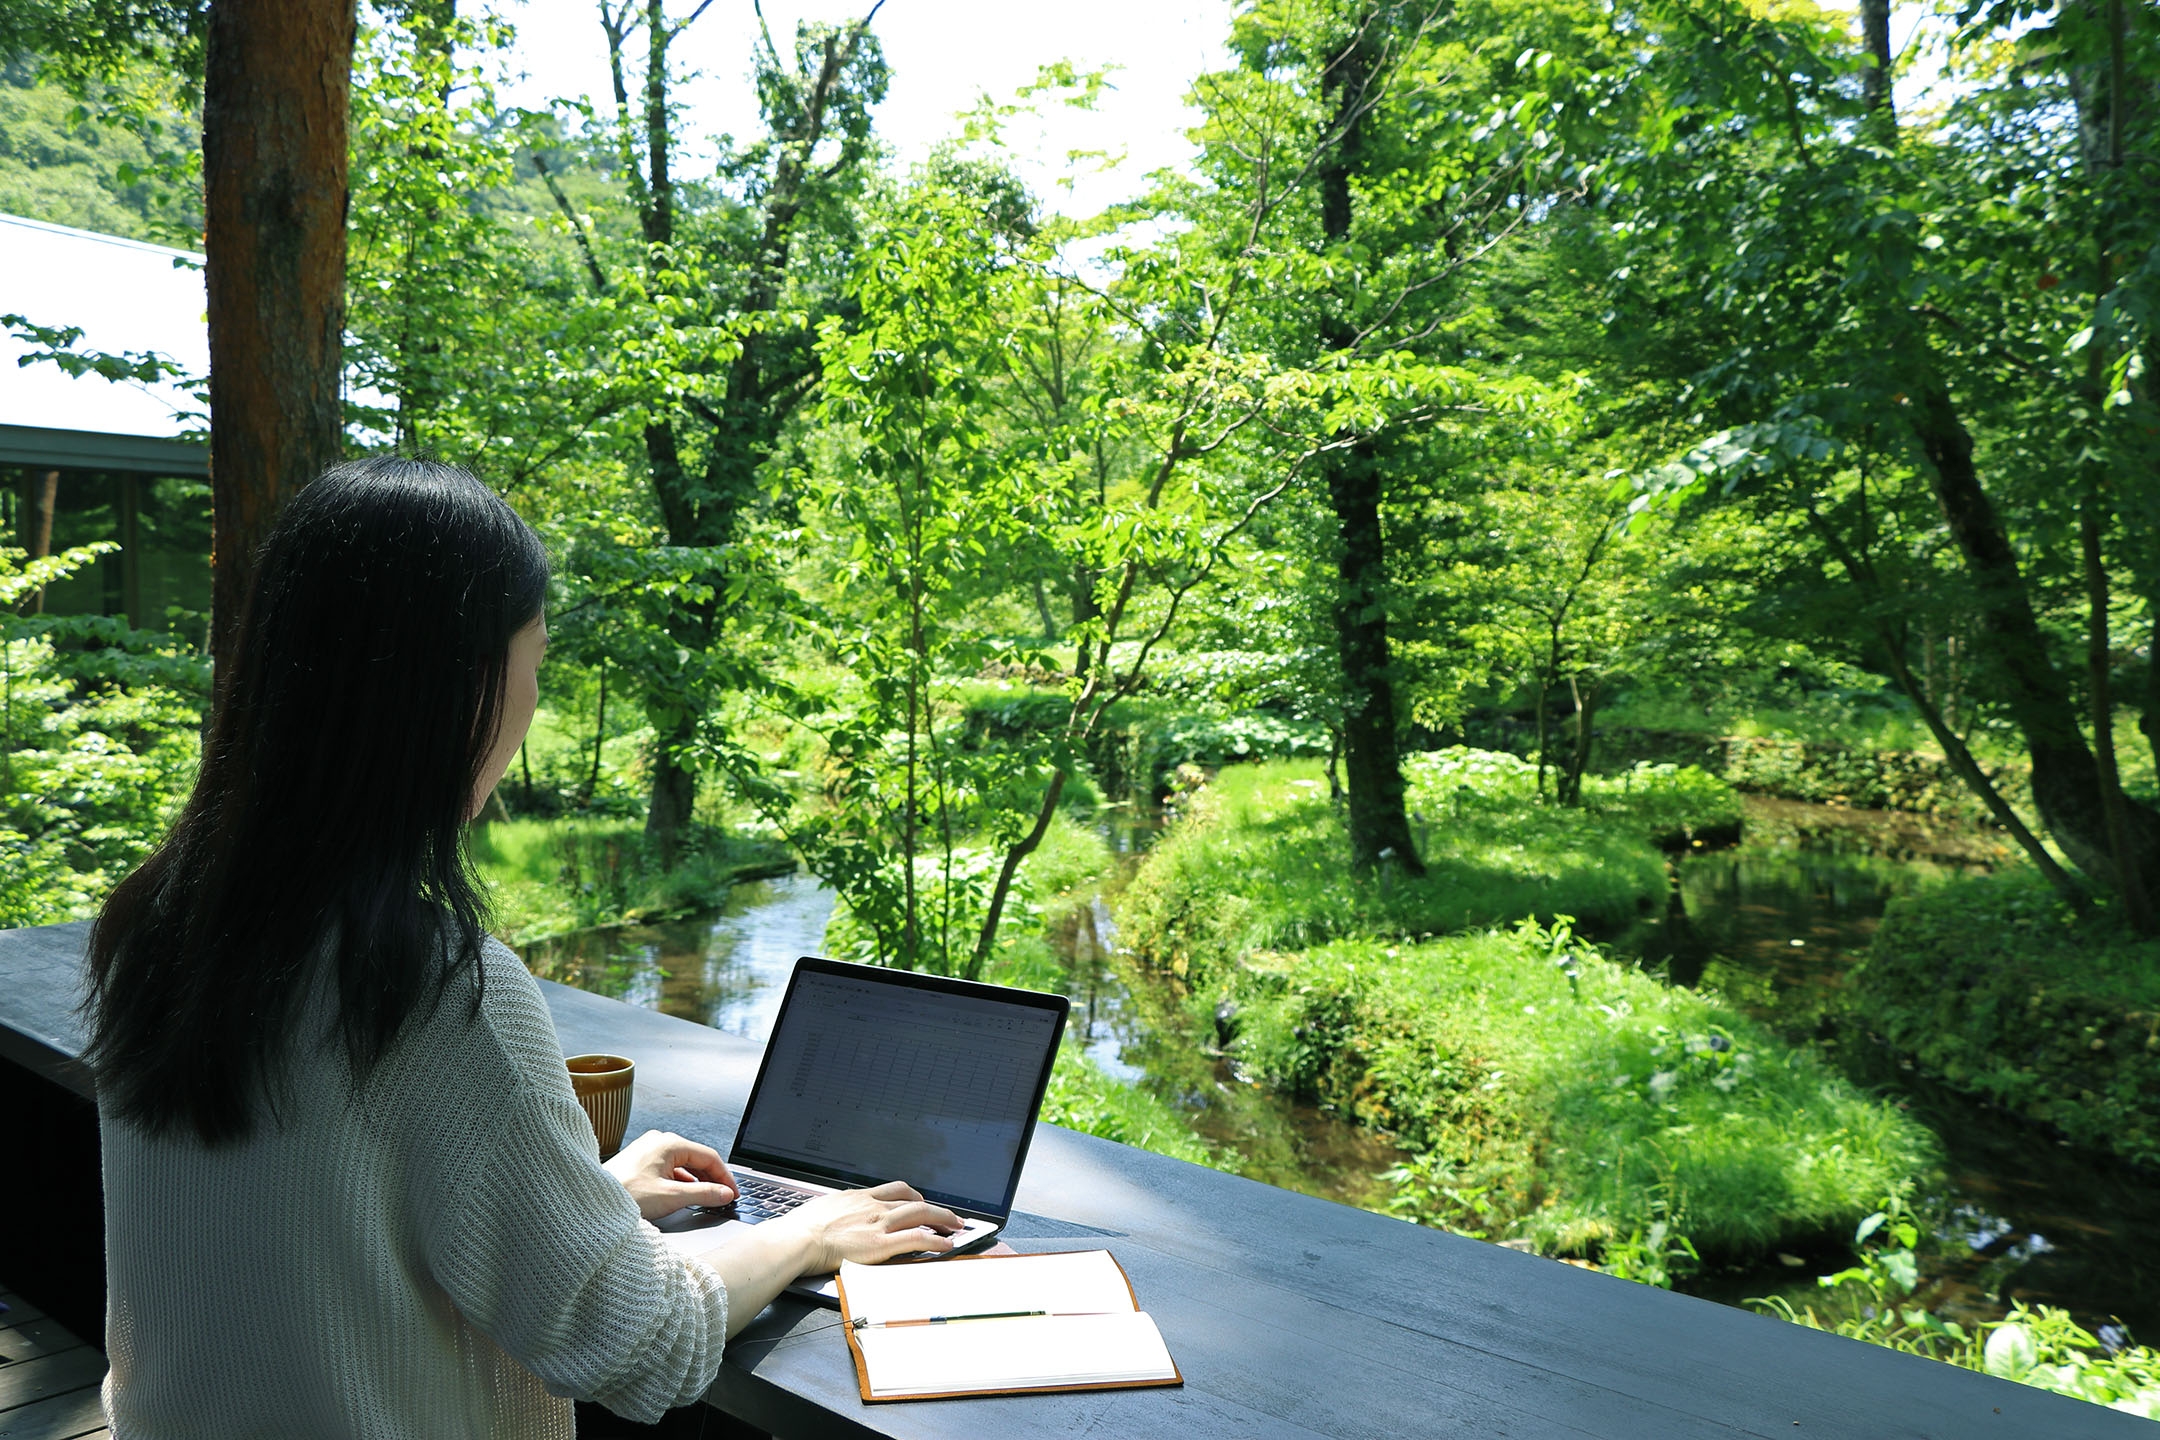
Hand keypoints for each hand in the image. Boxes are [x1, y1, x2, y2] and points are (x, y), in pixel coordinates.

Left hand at [603, 1129, 737, 1219]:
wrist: (591, 1205)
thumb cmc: (625, 1196)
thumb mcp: (671, 1197)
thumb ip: (703, 1194)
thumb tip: (724, 1194)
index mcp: (668, 1143)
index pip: (708, 1156)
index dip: (724, 1176)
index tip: (733, 1193)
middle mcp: (658, 1141)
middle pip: (696, 1158)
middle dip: (711, 1178)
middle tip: (723, 1197)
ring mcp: (647, 1150)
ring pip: (682, 1164)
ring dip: (696, 1181)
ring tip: (706, 1199)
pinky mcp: (639, 1162)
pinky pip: (668, 1168)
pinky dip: (680, 1182)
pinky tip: (683, 1195)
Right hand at [775, 1181, 964, 1273]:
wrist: (797, 1239)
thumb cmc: (801, 1228)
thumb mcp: (822, 1209)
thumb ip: (837, 1211)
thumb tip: (834, 1216)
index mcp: (858, 1197)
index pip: (894, 1190)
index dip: (912, 1196)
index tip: (920, 1201)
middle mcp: (872, 1206)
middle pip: (913, 1200)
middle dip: (935, 1208)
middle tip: (949, 1216)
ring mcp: (878, 1224)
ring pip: (920, 1214)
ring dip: (943, 1219)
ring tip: (956, 1227)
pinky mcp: (880, 1244)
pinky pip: (916, 1239)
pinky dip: (936, 1241)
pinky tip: (946, 1245)